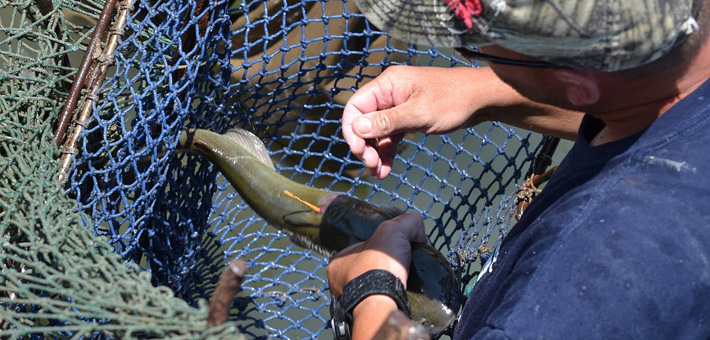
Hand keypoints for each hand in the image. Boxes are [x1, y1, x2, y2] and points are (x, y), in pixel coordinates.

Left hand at [327, 212, 427, 339]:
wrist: (381, 300)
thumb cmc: (379, 263)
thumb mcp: (395, 229)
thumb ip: (408, 223)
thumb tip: (418, 234)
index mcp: (337, 263)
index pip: (360, 250)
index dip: (377, 247)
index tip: (392, 250)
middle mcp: (338, 283)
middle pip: (366, 268)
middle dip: (381, 267)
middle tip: (398, 266)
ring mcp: (349, 302)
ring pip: (372, 287)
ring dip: (386, 283)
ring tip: (404, 279)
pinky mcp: (364, 316)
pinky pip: (378, 303)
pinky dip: (389, 297)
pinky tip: (401, 292)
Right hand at [342, 66, 490, 178]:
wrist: (481, 99)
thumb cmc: (453, 100)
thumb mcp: (419, 113)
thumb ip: (387, 121)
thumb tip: (357, 127)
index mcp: (388, 84)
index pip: (355, 106)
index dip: (352, 130)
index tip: (360, 151)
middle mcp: (389, 94)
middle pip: (363, 122)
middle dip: (364, 146)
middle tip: (372, 166)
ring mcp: (397, 106)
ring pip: (376, 133)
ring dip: (374, 153)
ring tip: (378, 174)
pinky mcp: (407, 118)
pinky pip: (389, 136)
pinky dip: (386, 152)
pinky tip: (385, 169)